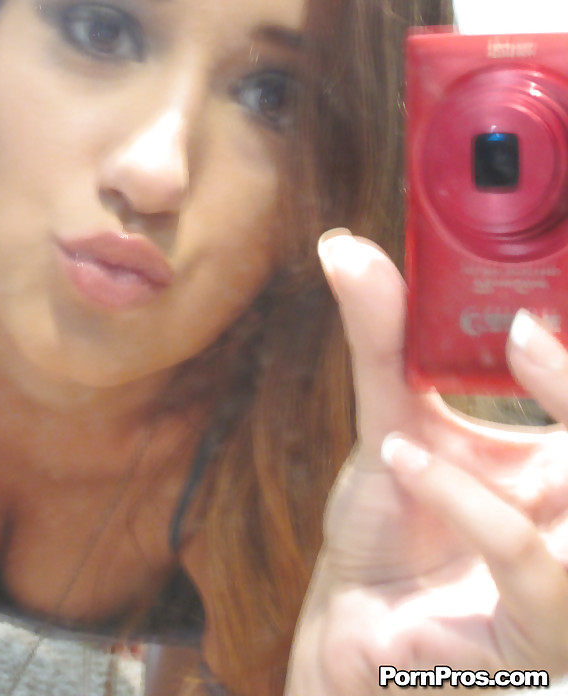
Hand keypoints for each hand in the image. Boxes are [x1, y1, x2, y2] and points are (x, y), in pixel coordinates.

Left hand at [285, 232, 567, 695]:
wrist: (352, 615)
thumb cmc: (393, 520)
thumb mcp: (393, 414)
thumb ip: (385, 337)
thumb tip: (343, 247)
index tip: (532, 309)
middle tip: (521, 332)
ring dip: (512, 455)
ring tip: (411, 431)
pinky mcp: (537, 635)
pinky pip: (528, 561)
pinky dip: (466, 503)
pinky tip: (401, 465)